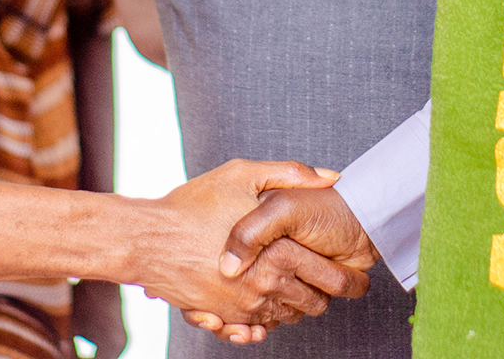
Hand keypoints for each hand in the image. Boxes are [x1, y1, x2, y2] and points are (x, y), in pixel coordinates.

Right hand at [133, 160, 368, 342]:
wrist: (146, 239)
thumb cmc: (192, 205)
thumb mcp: (243, 175)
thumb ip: (290, 174)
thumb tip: (330, 177)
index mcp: (277, 253)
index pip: (330, 278)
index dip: (348, 279)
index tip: (357, 274)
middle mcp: (263, 285)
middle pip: (311, 304)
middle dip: (324, 296)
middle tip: (334, 286)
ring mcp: (242, 306)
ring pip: (285, 318)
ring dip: (295, 308)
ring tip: (301, 292)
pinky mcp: (222, 317)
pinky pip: (254, 330)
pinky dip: (264, 322)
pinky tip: (267, 306)